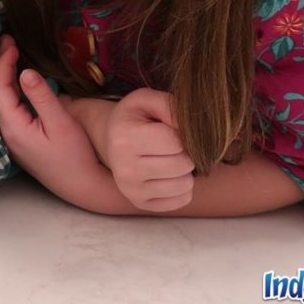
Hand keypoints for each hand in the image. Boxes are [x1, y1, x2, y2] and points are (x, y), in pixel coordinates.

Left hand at [0, 36, 114, 203]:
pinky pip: (9, 109)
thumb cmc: (75, 156)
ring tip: (10, 54)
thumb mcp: (61, 123)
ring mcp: (11, 138)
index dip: (4, 62)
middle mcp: (6, 132)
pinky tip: (17, 80)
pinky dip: (11, 90)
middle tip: (7, 40)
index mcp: (13, 126)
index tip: (10, 42)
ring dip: (5, 77)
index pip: (0, 87)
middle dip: (1, 65)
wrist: (82, 186)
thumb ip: (42, 97)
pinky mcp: (20, 140)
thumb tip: (25, 71)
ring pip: (1, 101)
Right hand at [102, 88, 194, 211]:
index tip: (171, 130)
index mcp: (124, 138)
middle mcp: (124, 168)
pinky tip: (170, 175)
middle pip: (182, 165)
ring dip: (185, 170)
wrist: (112, 139)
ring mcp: (131, 189)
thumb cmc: (135, 117)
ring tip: (172, 159)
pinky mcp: (140, 203)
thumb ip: (171, 105)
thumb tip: (191, 128)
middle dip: (186, 153)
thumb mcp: (148, 100)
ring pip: (184, 185)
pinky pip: (181, 200)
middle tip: (174, 146)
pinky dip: (183, 187)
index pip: (174, 142)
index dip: (181, 134)